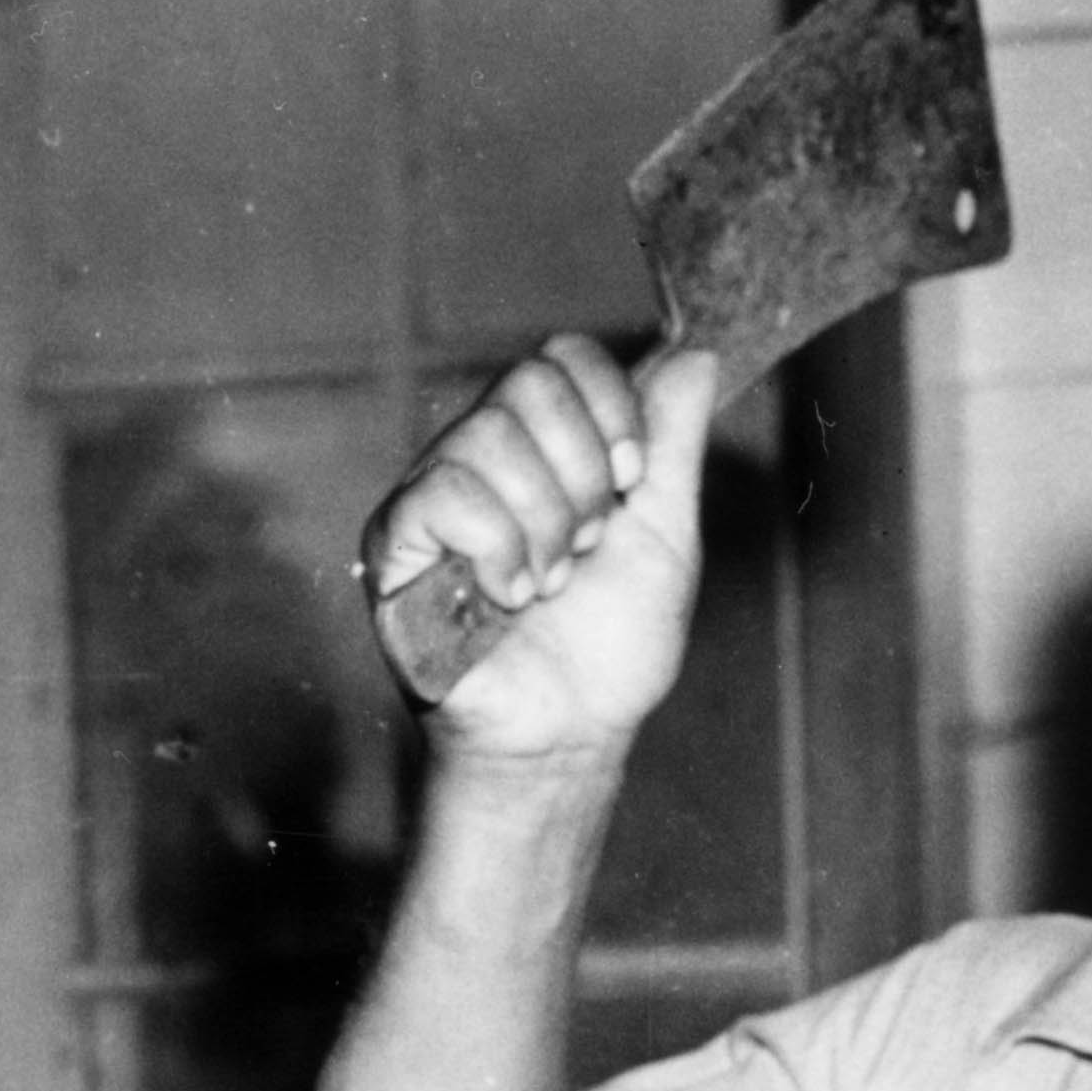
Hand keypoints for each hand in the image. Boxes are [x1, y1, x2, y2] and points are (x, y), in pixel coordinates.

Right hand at [361, 336, 717, 753]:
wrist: (568, 736)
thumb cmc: (610, 649)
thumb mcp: (665, 536)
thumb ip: (674, 445)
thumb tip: (696, 354)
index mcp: (542, 447)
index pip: (563, 357)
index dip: (610, 406)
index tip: (632, 479)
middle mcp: (480, 456)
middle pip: (528, 381)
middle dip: (583, 473)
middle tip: (586, 546)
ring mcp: (433, 495)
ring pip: (487, 436)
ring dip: (545, 524)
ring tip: (547, 585)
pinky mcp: (396, 543)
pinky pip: (444, 493)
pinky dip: (497, 547)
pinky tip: (508, 597)